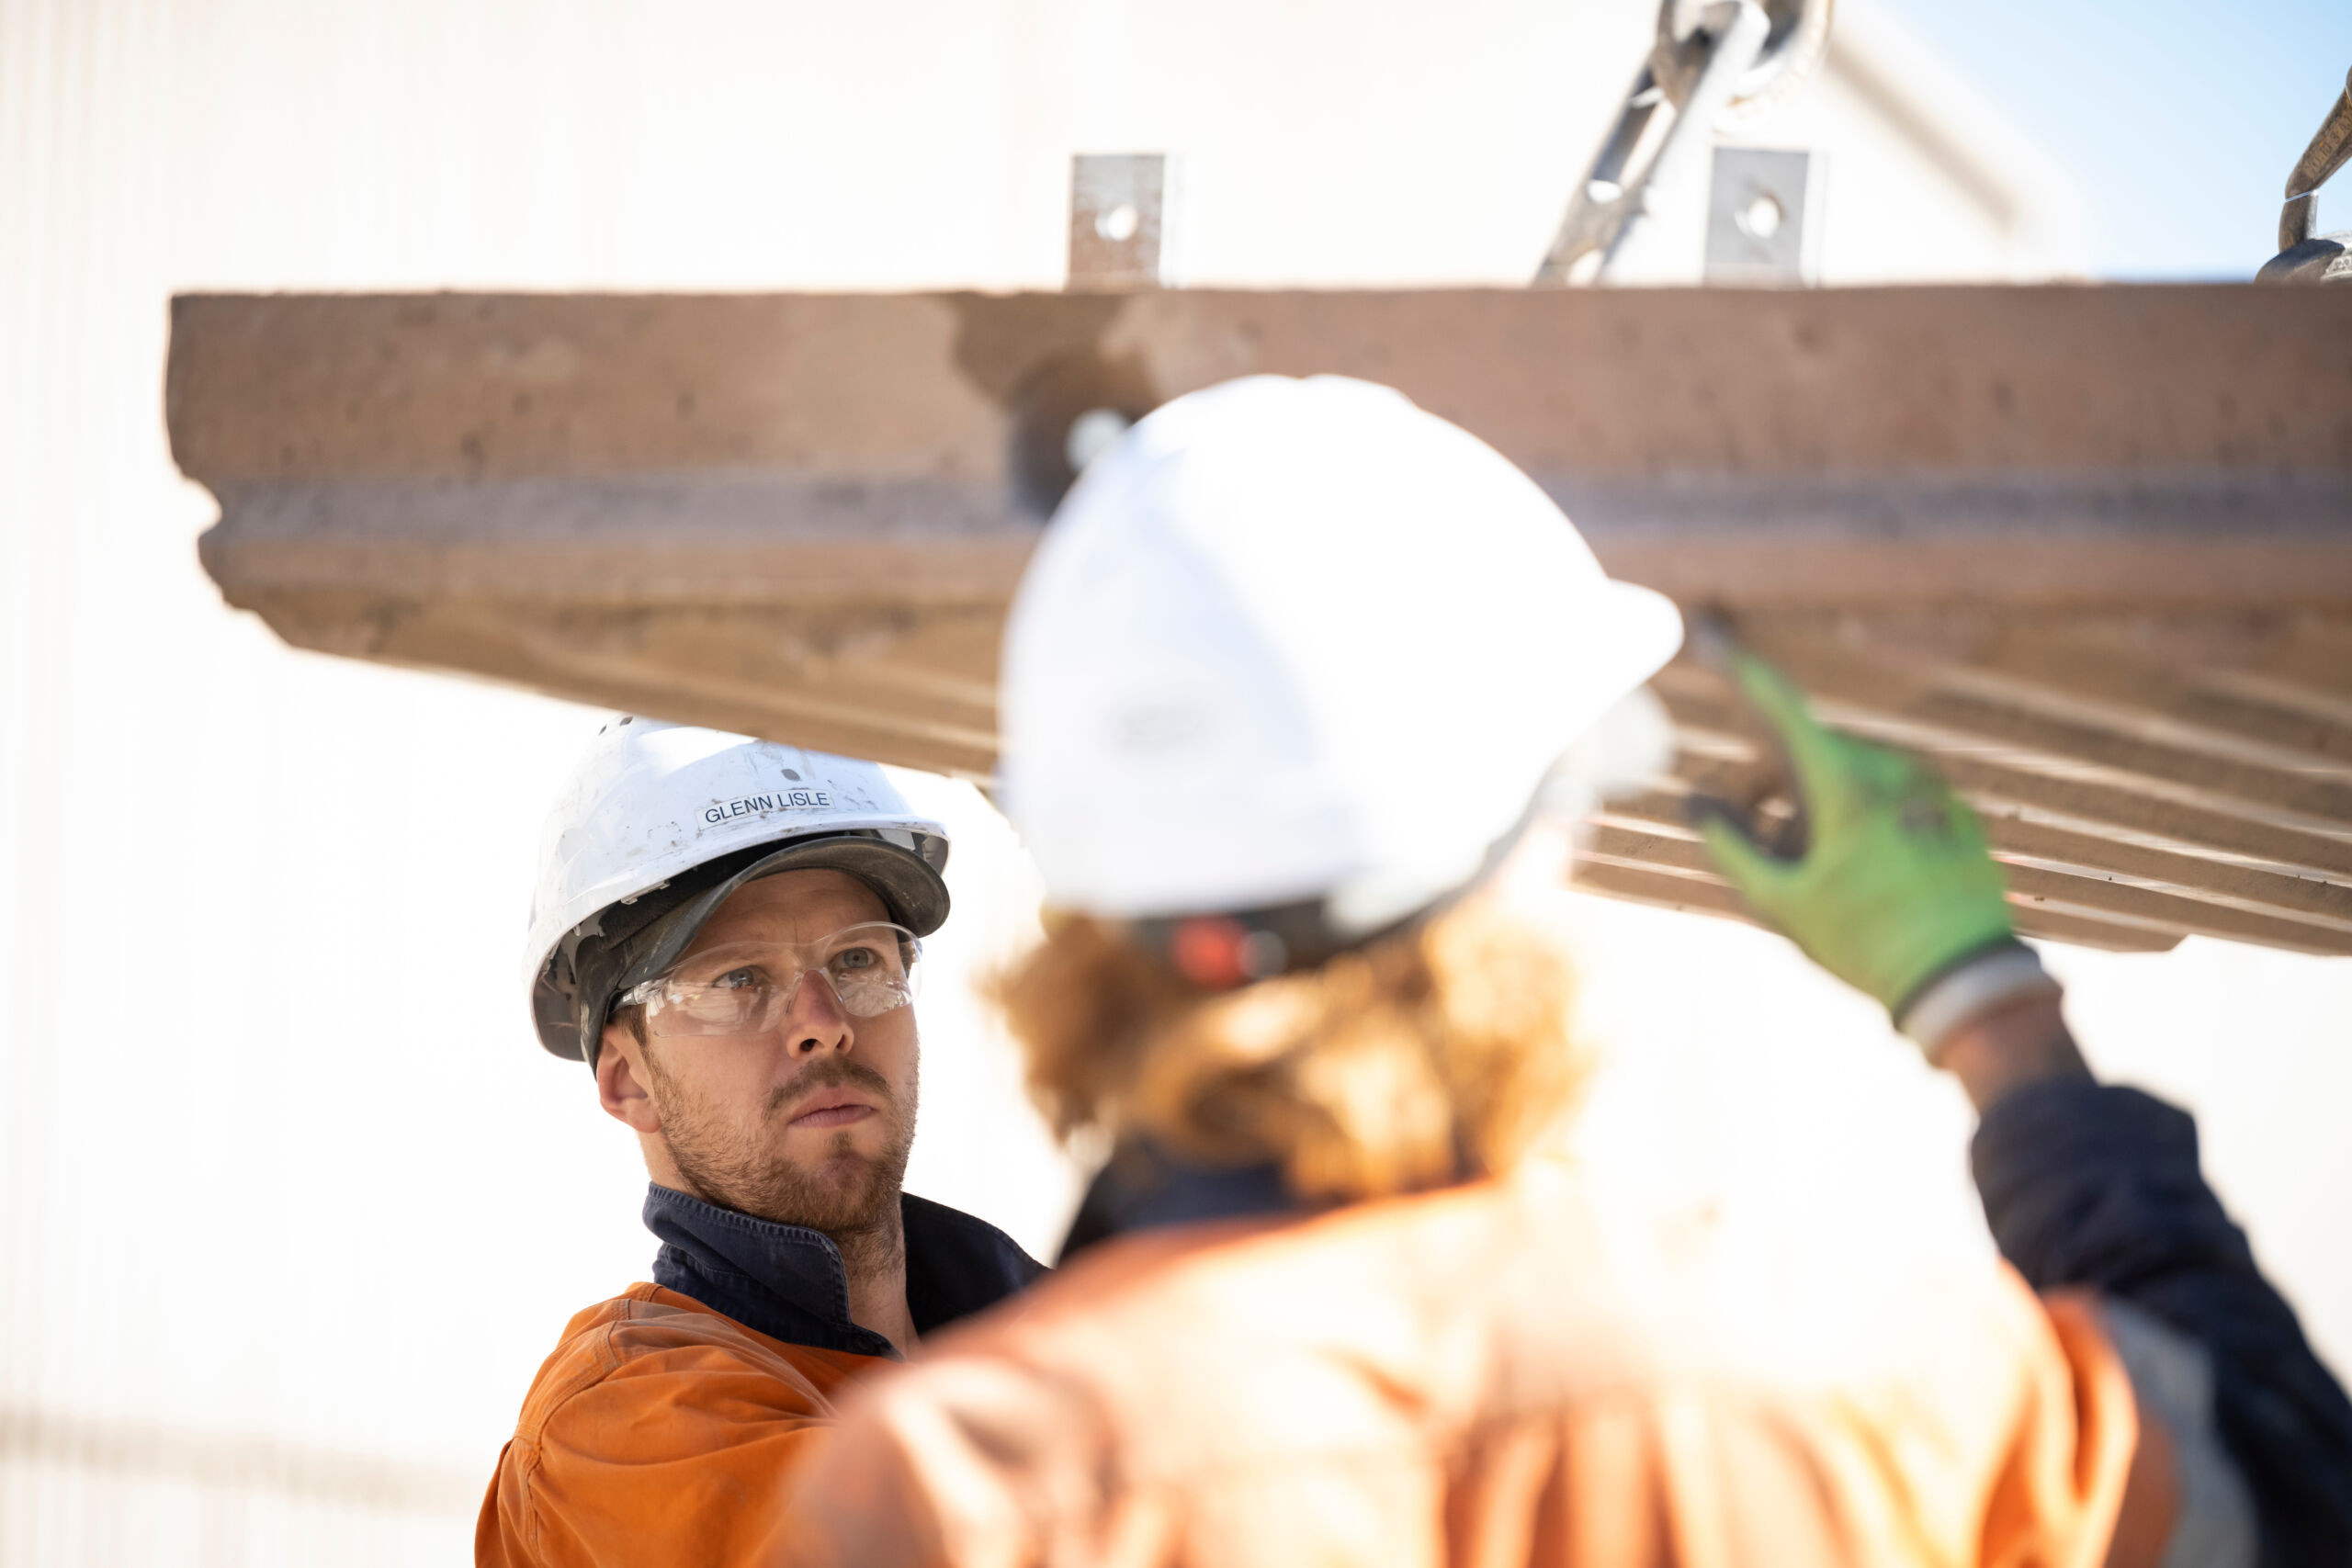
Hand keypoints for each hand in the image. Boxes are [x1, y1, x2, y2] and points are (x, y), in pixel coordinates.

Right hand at [1690, 650, 2017, 1025]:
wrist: (1966, 980)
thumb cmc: (1864, 941)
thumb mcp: (1782, 902)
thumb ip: (1731, 847)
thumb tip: (1695, 806)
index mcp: (1844, 784)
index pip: (1779, 706)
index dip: (1737, 666)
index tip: (1709, 629)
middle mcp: (1891, 771)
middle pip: (1805, 755)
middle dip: (1769, 790)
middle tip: (1753, 847)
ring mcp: (1928, 789)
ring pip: (1847, 777)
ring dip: (1814, 811)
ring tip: (1812, 878)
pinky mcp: (1955, 811)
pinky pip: (1890, 797)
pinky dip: (1860, 821)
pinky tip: (1861, 879)